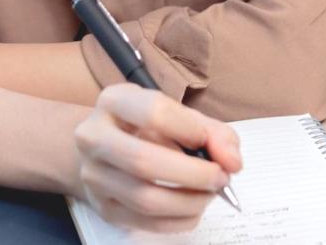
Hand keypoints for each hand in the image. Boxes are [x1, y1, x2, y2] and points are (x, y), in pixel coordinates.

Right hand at [70, 83, 242, 233]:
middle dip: (194, 174)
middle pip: (143, 161)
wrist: (102, 150)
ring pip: (145, 199)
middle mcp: (93, 136)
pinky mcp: (103, 208)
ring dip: (190, 201)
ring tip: (209, 193)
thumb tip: (231, 161)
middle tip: (220, 178)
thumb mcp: (176, 116)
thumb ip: (212, 132)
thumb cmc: (145, 128)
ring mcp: (94, 175)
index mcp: (113, 102)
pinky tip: (192, 208)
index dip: (190, 129)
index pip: (153, 112)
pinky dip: (180, 220)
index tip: (208, 141)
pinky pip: (146, 223)